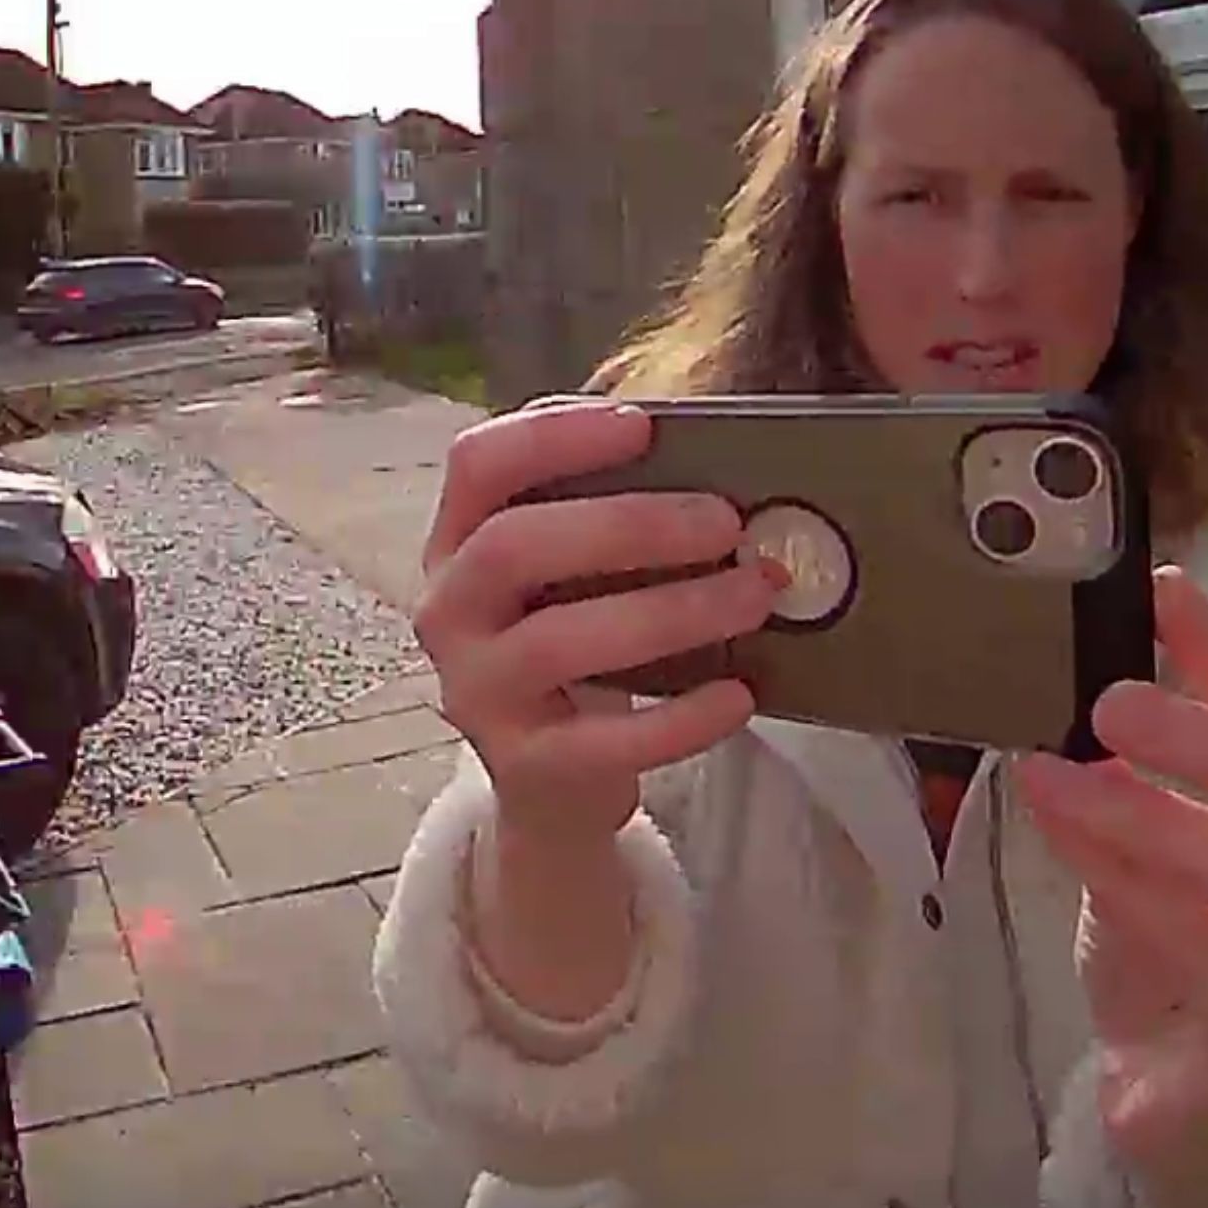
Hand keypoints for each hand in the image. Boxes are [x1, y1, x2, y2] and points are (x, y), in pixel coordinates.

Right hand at [414, 396, 776, 846]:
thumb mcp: (571, 572)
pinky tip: (740, 695)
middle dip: (628, 525)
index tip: (641, 426)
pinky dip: (682, 716)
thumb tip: (725, 473)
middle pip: (513, 546)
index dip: (553, 436)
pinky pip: (607, 742)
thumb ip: (614, 514)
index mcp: (460, 541)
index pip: (478, 465)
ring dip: (671, 611)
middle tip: (725, 522)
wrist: (551, 780)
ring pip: (560, 642)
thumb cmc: (577, 642)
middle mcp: (452, 611)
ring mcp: (479, 692)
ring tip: (755, 595)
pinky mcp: (527, 766)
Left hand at [1015, 566, 1207, 1176]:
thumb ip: (1184, 728)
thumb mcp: (1187, 825)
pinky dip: (1134, 895)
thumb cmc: (1200, 948)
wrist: (1198, 1109)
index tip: (1160, 598)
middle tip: (1112, 704)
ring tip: (1057, 777)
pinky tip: (1075, 851)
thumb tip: (1162, 594)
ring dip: (1152, 819)